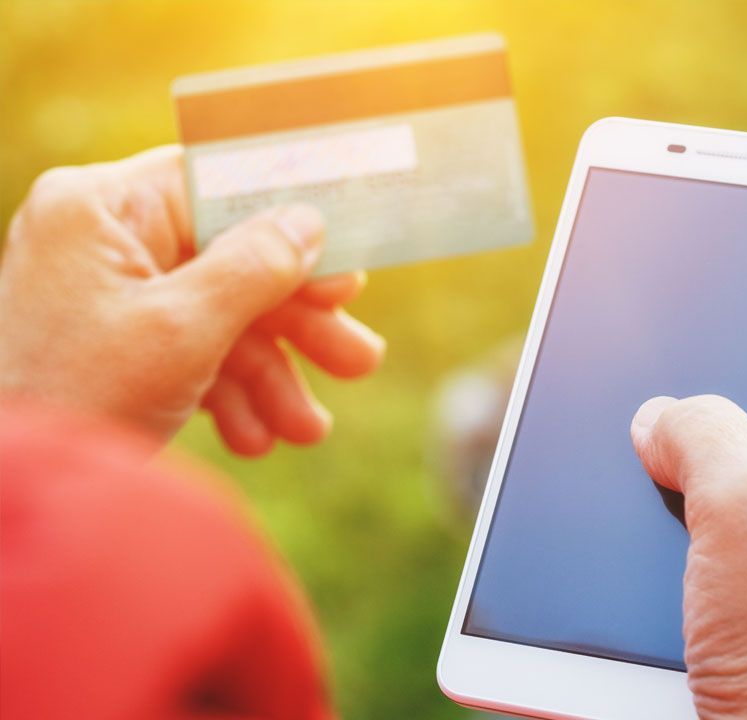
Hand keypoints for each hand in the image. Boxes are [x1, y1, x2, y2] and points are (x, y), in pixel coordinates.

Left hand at [0, 146, 383, 455]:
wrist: (11, 497)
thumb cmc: (78, 399)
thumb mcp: (183, 331)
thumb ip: (255, 267)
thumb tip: (309, 220)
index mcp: (101, 208)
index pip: (218, 187)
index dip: (291, 227)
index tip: (346, 273)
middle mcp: (103, 238)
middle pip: (231, 259)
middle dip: (295, 324)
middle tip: (358, 361)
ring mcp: (109, 292)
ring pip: (220, 314)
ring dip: (271, 374)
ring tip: (306, 429)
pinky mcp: (116, 341)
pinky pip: (192, 349)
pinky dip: (229, 393)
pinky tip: (256, 439)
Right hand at [630, 339, 746, 718]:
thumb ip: (704, 432)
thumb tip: (658, 420)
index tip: (745, 310)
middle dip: (715, 420)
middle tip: (660, 395)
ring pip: (733, 510)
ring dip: (676, 497)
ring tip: (627, 470)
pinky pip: (702, 570)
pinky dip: (661, 557)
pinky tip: (621, 551)